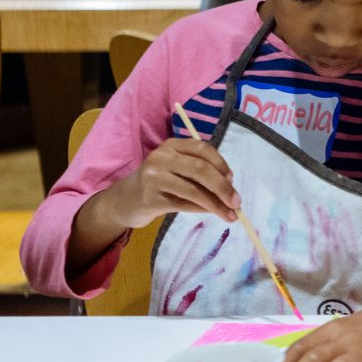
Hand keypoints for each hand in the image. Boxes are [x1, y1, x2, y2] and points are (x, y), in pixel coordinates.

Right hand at [108, 137, 239, 227]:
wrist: (124, 201)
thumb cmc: (158, 184)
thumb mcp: (176, 170)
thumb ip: (199, 173)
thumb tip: (230, 188)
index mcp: (171, 145)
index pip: (202, 148)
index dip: (221, 163)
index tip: (232, 179)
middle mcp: (161, 158)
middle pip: (200, 169)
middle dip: (223, 187)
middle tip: (237, 202)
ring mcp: (154, 178)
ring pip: (194, 190)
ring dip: (216, 204)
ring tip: (230, 215)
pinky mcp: (150, 199)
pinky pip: (184, 205)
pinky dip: (202, 209)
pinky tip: (212, 213)